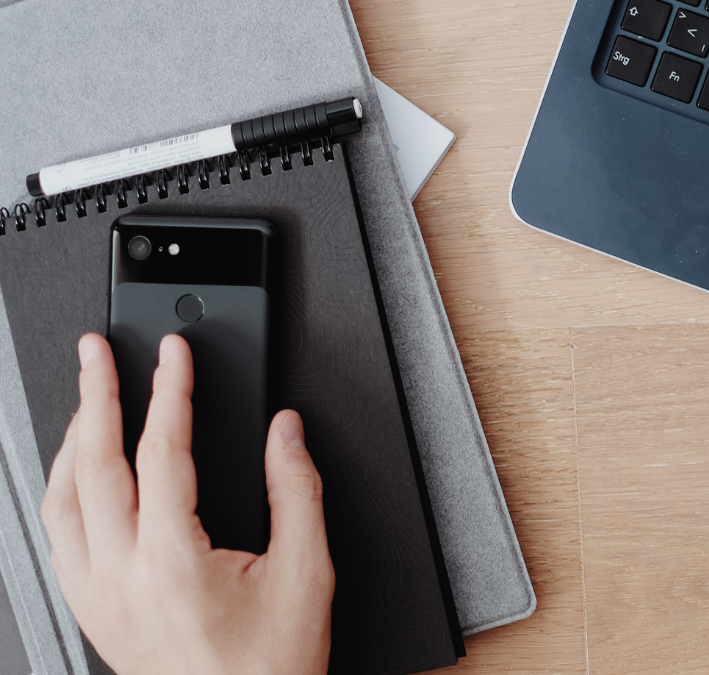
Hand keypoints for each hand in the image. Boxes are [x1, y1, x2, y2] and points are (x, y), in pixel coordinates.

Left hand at [41, 334, 334, 674]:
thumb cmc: (271, 667)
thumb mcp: (307, 573)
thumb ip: (297, 492)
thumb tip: (286, 434)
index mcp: (173, 564)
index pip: (163, 452)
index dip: (169, 392)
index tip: (175, 355)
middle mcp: (122, 578)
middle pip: (93, 465)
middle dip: (96, 396)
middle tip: (97, 352)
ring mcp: (98, 598)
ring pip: (60, 501)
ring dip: (71, 441)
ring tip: (86, 400)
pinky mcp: (92, 613)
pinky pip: (59, 538)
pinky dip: (64, 490)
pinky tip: (79, 473)